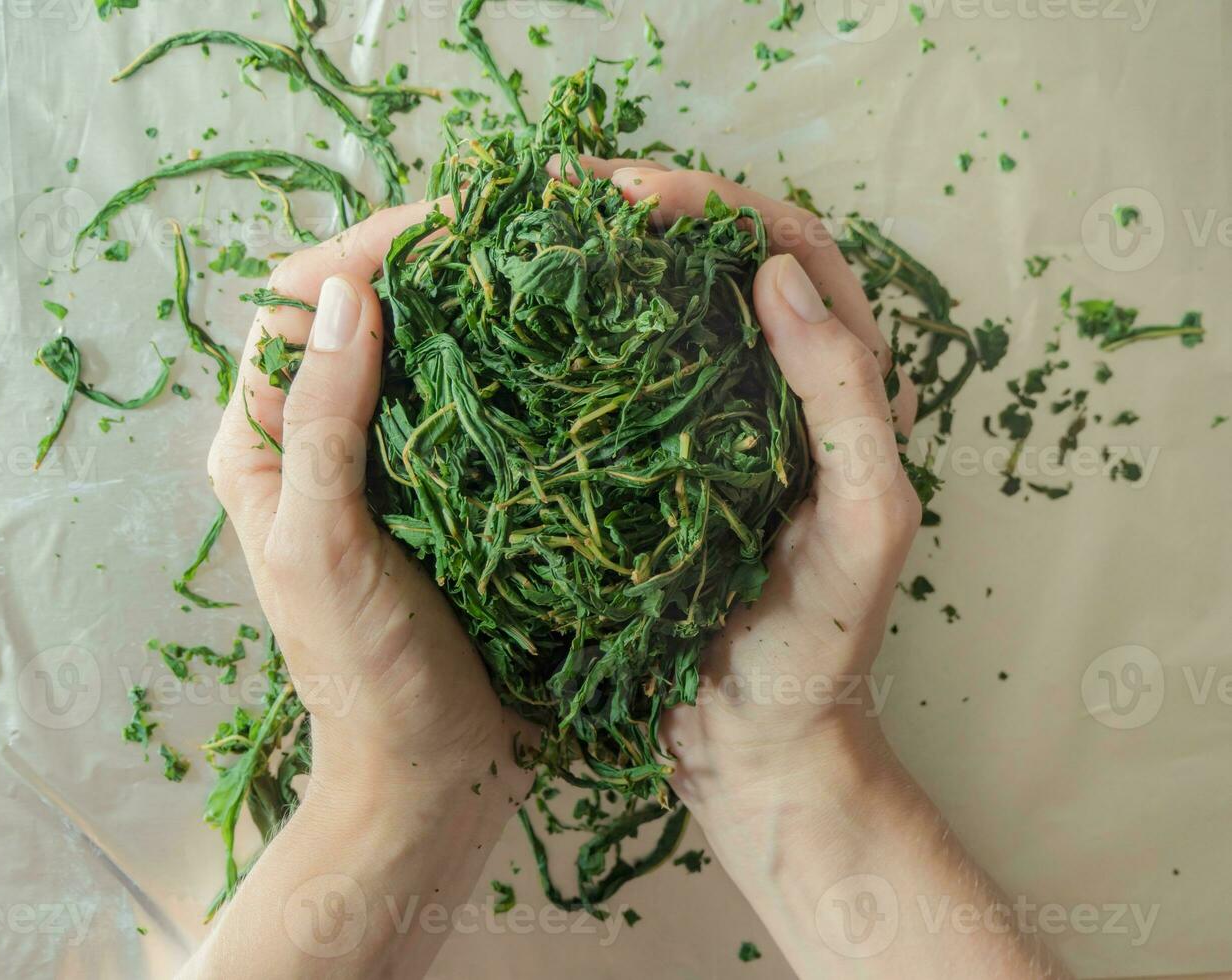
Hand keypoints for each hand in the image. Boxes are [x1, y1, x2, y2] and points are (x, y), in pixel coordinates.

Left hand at [207, 203, 529, 807]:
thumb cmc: (366, 676)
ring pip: (421, 358)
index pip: (292, 309)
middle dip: (425, 270)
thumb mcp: (325, 548)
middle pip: (360, 319)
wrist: (430, 775)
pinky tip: (555, 356)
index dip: (358, 253)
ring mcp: (388, 468)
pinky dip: (505, 375)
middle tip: (511, 237)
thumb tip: (346, 289)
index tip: (446, 227)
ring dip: (472, 316)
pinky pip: (469, 411)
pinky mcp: (449, 495)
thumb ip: (324, 424)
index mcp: (261, 446)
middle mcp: (319, 442)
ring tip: (542, 278)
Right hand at [552, 160, 917, 801]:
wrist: (755, 743)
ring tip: (533, 237)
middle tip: (561, 194)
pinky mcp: (656, 462)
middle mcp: (777, 388)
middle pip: (721, 259)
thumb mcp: (863, 528)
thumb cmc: (817, 648)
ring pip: (666, 308)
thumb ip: (845, 402)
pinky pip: (621, 375)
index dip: (718, 206)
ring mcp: (712, 422)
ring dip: (610, 261)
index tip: (630, 197)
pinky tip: (526, 327)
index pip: (792, 251)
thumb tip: (773, 275)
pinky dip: (581, 336)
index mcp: (842, 388)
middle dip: (650, 210)